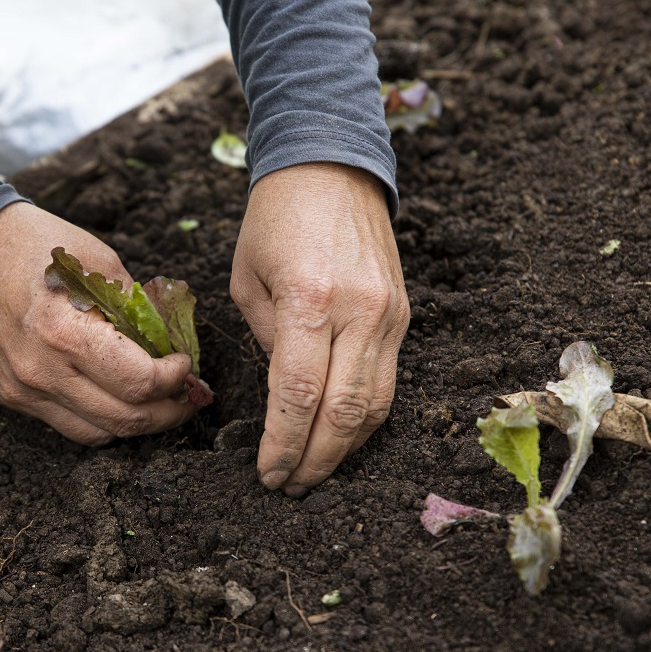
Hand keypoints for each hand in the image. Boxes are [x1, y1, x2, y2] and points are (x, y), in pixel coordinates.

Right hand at [0, 202, 197, 443]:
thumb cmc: (34, 245)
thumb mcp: (98, 261)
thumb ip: (136, 308)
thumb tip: (168, 343)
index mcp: (66, 331)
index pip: (139, 382)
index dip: (175, 378)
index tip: (184, 363)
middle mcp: (41, 371)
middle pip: (125, 420)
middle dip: (169, 412)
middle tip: (188, 396)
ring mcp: (21, 389)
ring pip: (97, 433)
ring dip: (136, 422)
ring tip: (155, 402)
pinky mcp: (8, 396)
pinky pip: (66, 423)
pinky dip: (98, 416)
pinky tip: (111, 394)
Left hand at [231, 162, 408, 495]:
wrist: (332, 164)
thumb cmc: (276, 219)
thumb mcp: (247, 278)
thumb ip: (267, 340)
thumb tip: (286, 394)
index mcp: (309, 300)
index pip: (299, 395)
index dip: (284, 444)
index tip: (267, 474)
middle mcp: (358, 312)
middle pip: (343, 412)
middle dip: (314, 460)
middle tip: (289, 487)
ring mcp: (389, 315)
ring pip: (374, 406)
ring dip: (344, 449)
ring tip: (313, 473)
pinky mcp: (404, 316)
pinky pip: (387, 382)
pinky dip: (364, 418)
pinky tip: (341, 436)